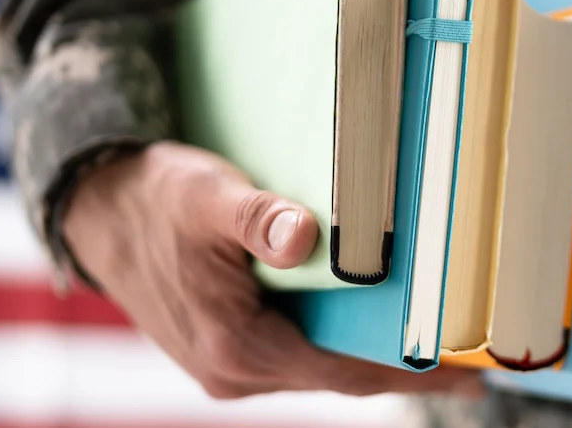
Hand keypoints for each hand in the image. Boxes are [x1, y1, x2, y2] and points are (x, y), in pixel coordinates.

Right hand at [62, 141, 481, 398]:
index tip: (469, 373)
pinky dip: (339, 344)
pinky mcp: (229, 353)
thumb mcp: (205, 194)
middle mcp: (232, 371)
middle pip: (338, 378)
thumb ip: (258, 219)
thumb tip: (308, 236)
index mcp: (233, 345)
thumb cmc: (153, 200)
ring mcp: (229, 367)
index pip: (343, 372)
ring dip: (373, 357)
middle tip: (474, 353)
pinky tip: (374, 324)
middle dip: (403, 368)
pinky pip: (300, 355)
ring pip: (320, 368)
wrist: (97, 213)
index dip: (409, 373)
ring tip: (435, 336)